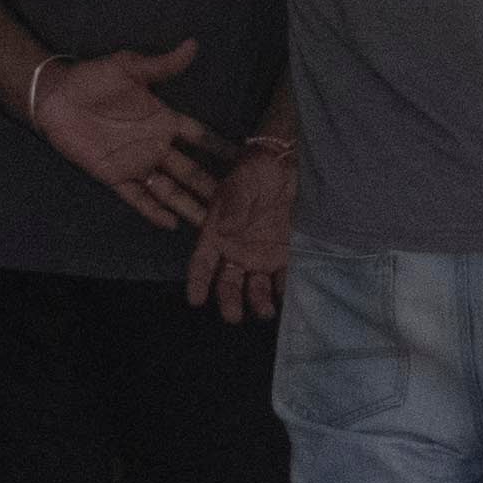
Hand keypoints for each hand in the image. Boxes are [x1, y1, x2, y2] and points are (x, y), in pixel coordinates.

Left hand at [25, 37, 221, 231]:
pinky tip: (172, 224)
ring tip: (210, 222)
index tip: (245, 159)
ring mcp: (135, 162)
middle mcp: (155, 145)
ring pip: (169, 189)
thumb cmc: (92, 79)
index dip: (220, 147)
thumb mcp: (129, 67)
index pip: (200, 137)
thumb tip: (192, 44)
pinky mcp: (113, 175)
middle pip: (190, 170)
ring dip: (189, 205)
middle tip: (236, 201)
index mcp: (163, 120)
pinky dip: (154, 211)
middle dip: (211, 185)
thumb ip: (162, 65)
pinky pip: (137, 197)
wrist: (55, 98)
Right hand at [190, 136, 298, 323]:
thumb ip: (234, 207)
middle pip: (227, 282)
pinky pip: (283, 276)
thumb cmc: (254, 172)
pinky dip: (285, 288)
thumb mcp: (240, 185)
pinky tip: (287, 298)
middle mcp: (235, 250)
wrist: (284, 165)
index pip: (202, 264)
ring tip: (265, 312)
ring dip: (258, 301)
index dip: (197, 282)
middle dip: (229, 300)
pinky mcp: (283, 253)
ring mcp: (260, 254)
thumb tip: (227, 230)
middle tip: (233, 316)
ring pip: (255, 285)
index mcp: (216, 235)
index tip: (196, 300)